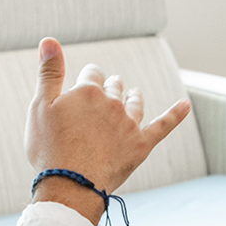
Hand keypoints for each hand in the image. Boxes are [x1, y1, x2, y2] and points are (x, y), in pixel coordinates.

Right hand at [25, 37, 192, 221]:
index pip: (91, 74)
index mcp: (88, 91)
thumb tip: (50, 40)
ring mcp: (129, 124)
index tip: (81, 86)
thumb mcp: (40, 107)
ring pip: (135, 103)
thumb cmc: (49, 148)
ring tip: (133, 94)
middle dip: (109, 88)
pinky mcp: (141, 145)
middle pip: (113, 87)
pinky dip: (175, 114)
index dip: (86, 79)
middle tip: (103, 95)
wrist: (70, 185)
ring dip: (133, 97)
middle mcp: (112, 103)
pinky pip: (163, 126)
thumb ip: (49, 72)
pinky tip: (185, 105)